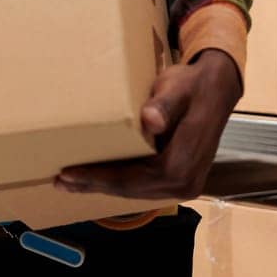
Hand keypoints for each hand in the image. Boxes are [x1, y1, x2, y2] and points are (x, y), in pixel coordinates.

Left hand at [55, 49, 240, 200]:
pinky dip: (119, 181)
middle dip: (94, 185)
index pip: (132, 180)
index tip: (68, 173)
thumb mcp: (177, 89)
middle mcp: (184, 184)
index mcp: (181, 166)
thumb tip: (151, 122)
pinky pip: (143, 186)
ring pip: (135, 191)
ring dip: (103, 186)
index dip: (99, 178)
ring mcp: (183, 185)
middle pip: (130, 191)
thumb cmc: (192, 85)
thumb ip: (164, 105)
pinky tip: (99, 176)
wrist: (216, 88)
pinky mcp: (179, 180)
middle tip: (59, 180)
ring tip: (71, 181)